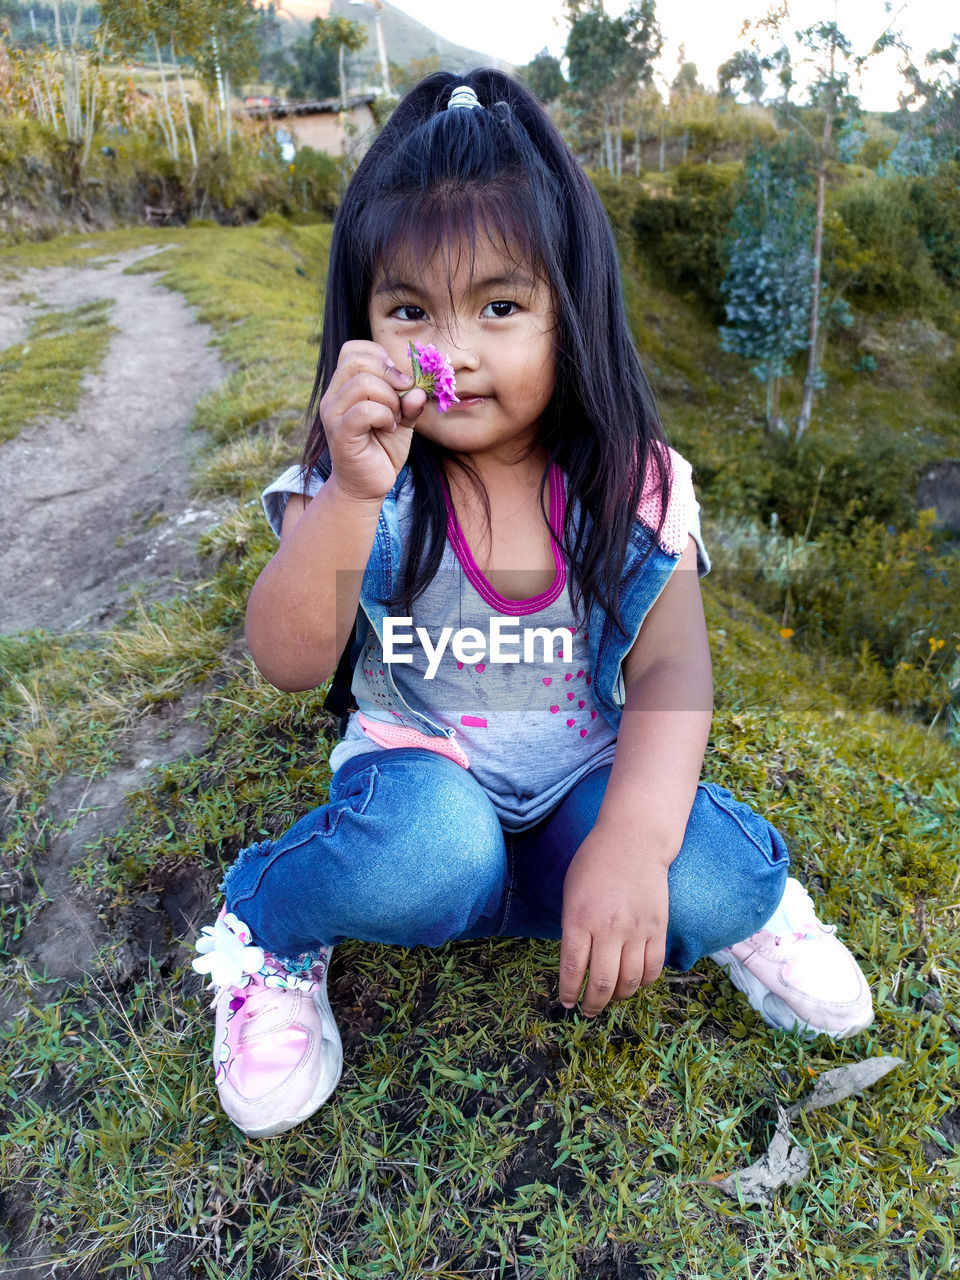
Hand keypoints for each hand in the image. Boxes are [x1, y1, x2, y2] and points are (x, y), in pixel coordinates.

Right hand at [318, 340, 427, 502]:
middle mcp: (332, 396)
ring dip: (390, 398)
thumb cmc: (382, 449)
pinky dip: (385, 415)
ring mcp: (333, 415)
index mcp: (343, 386)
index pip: (352, 349)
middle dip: (389, 375)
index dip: (380, 356)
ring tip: (395, 416)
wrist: (368, 486)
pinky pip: (364, 411)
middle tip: (402, 397)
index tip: (398, 379)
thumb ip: (409, 401)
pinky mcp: (340, 434)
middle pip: (357, 360)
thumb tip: (419, 390)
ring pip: (362, 383)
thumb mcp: (402, 419)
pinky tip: (389, 427)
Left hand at [558, 827, 670, 1016]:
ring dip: (618, 997)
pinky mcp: (658, 928)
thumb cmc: (595, 864)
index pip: (572, 969)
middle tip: (588, 1010)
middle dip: (592, 1005)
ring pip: (630, 981)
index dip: (569, 992)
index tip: (567, 1003)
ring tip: (610, 998)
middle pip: (602, 983)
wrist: (633, 841)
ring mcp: (636, 929)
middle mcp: (609, 928)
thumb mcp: (571, 893)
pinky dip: (644, 983)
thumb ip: (572, 928)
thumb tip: (577, 964)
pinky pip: (654, 968)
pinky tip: (634, 982)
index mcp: (580, 919)